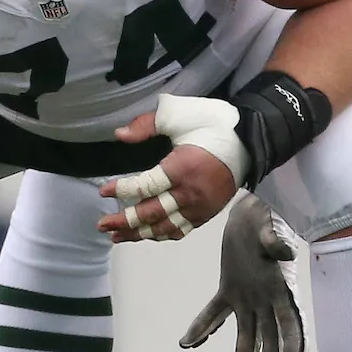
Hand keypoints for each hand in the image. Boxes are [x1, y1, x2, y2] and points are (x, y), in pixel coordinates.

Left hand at [99, 120, 237, 242]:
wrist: (249, 141)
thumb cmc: (212, 125)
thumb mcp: (179, 114)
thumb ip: (147, 125)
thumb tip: (119, 135)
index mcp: (181, 168)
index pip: (145, 186)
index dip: (122, 190)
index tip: (104, 192)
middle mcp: (189, 193)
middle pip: (152, 214)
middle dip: (124, 221)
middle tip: (102, 225)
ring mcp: (199, 207)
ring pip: (165, 228)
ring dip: (139, 234)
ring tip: (117, 237)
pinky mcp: (207, 213)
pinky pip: (181, 230)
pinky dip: (162, 235)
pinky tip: (147, 235)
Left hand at [179, 190, 307, 351]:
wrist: (254, 208)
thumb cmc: (269, 215)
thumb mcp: (273, 224)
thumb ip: (277, 240)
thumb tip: (286, 253)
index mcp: (283, 285)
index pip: (292, 318)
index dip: (295, 340)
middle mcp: (268, 297)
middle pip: (273, 334)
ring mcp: (249, 296)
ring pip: (248, 332)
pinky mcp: (230, 290)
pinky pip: (215, 313)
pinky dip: (203, 328)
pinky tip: (188, 343)